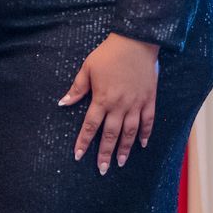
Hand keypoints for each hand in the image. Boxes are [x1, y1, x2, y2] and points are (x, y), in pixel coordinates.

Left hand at [59, 33, 160, 172]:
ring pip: (130, 132)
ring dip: (125, 149)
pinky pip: (148, 121)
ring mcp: (136, 104)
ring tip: (121, 162)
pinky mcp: (149, 99)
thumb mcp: (87, 68)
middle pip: (111, 135)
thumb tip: (63, 103)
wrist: (136, 42)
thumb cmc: (108, 54)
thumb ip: (77, 89)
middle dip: (106, 153)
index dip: (84, 142)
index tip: (79, 155)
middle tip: (102, 169)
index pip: (90, 126)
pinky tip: (142, 144)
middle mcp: (120, 105)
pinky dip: (146, 134)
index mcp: (102, 99)